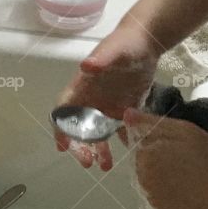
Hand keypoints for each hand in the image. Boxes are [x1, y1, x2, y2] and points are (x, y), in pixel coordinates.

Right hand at [55, 23, 160, 169]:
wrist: (146, 42)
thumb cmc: (125, 42)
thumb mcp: (114, 49)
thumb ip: (101, 59)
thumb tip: (86, 66)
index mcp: (82, 86)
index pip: (64, 110)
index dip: (61, 128)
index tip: (62, 146)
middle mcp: (91, 100)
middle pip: (80, 128)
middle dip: (81, 146)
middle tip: (87, 162)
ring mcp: (107, 106)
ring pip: (99, 133)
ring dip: (100, 150)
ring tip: (105, 166)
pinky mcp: (124, 108)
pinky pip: (121, 129)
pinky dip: (123, 140)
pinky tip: (130, 152)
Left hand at [124, 109, 207, 208]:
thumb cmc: (207, 155)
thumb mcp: (182, 130)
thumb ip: (151, 122)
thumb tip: (126, 114)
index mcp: (145, 156)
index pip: (138, 144)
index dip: (156, 140)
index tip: (175, 144)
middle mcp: (141, 179)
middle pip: (141, 162)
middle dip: (156, 157)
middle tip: (182, 157)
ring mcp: (150, 197)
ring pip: (147, 179)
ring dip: (159, 174)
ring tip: (184, 172)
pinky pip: (156, 195)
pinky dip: (164, 190)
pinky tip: (183, 186)